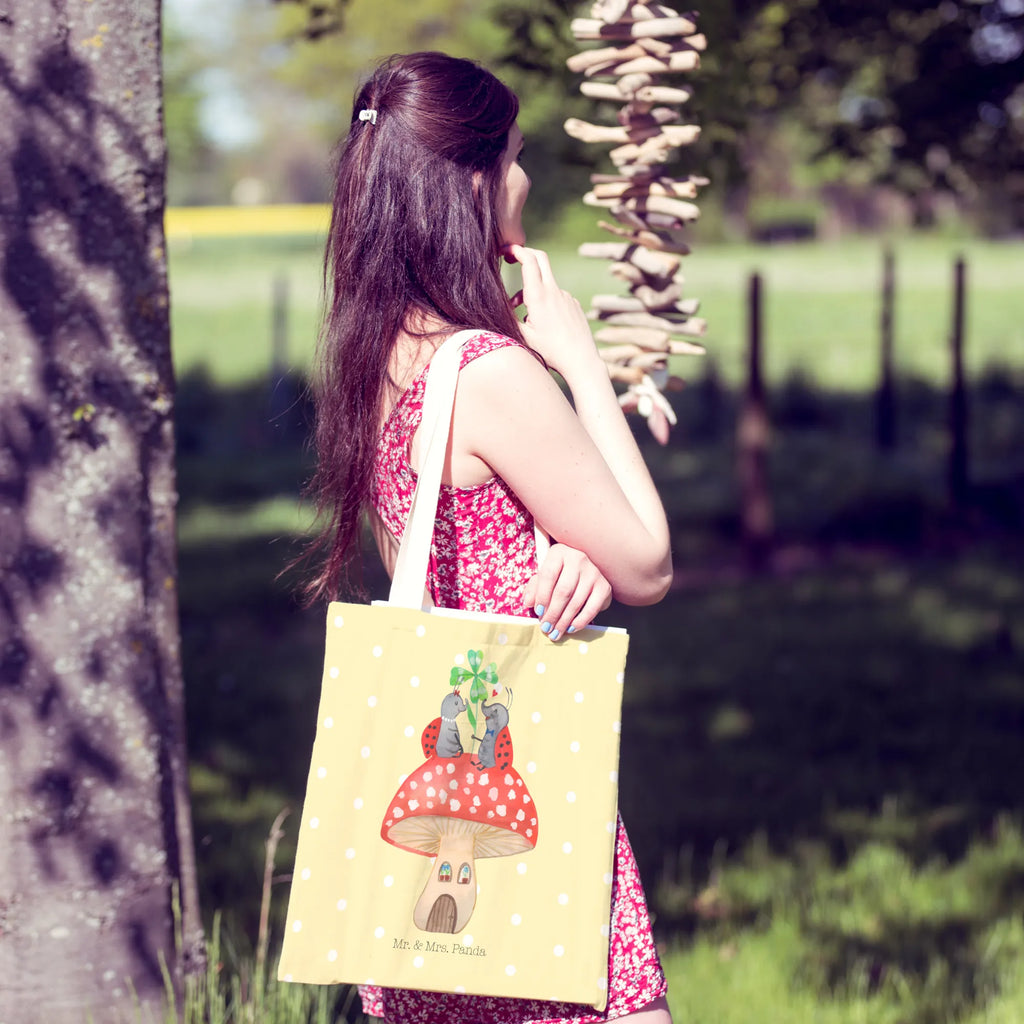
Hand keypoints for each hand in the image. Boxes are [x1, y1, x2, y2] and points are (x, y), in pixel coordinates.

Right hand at [503, 244, 600, 380]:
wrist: (581, 360)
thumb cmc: (551, 352)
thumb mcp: (524, 337)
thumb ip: (508, 318)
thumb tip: (496, 307)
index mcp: (539, 296)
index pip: (529, 260)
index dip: (516, 250)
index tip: (505, 250)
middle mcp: (554, 291)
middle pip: (540, 258)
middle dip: (525, 254)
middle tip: (512, 258)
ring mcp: (566, 296)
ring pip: (545, 283)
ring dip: (532, 291)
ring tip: (525, 316)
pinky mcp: (574, 304)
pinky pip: (556, 296)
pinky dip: (545, 302)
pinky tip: (545, 324)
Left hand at [522, 543, 612, 640]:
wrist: (585, 571)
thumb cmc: (559, 574)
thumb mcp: (544, 576)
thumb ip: (534, 588)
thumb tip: (528, 602)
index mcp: (559, 553)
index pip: (548, 575)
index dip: (541, 596)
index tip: (538, 612)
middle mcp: (578, 559)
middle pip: (563, 591)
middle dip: (553, 613)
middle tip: (546, 628)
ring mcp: (593, 572)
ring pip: (576, 602)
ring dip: (564, 621)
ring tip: (555, 632)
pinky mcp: (604, 586)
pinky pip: (591, 608)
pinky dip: (580, 621)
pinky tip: (571, 628)